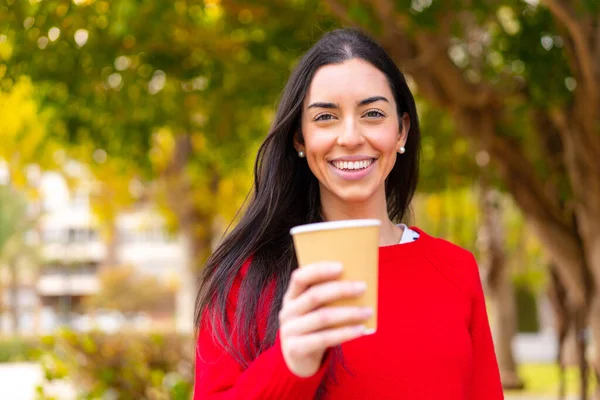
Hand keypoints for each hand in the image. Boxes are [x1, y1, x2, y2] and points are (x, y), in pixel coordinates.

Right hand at [278, 262, 372, 377]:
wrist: (298, 360)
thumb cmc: (313, 328)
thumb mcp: (314, 310)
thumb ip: (327, 298)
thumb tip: (357, 283)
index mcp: (291, 296)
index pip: (300, 277)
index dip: (319, 270)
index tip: (341, 267)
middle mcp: (287, 311)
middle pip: (314, 296)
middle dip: (341, 289)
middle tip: (362, 287)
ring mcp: (289, 330)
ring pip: (323, 317)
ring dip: (349, 313)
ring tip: (368, 311)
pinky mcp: (296, 348)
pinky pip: (324, 338)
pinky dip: (345, 333)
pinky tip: (361, 329)